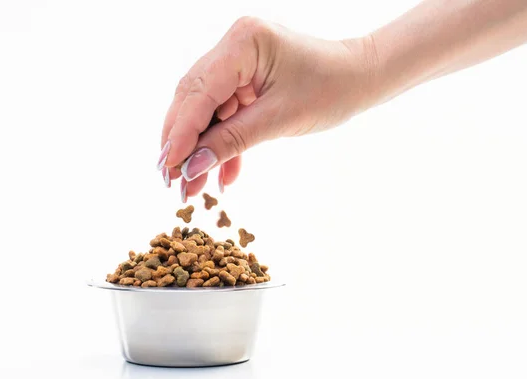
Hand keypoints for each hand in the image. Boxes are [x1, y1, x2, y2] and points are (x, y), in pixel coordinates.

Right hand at [157, 17, 373, 200]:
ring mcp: (238, 63)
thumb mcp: (279, 119)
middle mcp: (234, 47)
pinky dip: (224, 143)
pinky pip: (225, 114)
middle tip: (171, 180)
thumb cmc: (330, 89)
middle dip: (183, 143)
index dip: (180, 133)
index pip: (200, 92)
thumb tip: (191, 167)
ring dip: (201, 149)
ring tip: (193, 186)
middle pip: (194, 100)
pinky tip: (222, 174)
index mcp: (243, 43)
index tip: (167, 167)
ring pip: (206, 111)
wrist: (359, 80)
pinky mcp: (244, 80)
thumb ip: (232, 142)